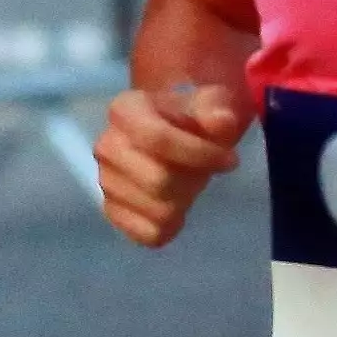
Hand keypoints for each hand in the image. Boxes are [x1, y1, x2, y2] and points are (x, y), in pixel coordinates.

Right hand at [97, 79, 245, 249]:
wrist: (169, 134)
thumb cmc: (189, 118)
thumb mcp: (209, 102)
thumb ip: (217, 108)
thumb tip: (221, 123)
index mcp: (124, 110)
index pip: (158, 138)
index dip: (199, 153)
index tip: (231, 160)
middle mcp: (107, 146)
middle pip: (158, 180)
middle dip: (192, 180)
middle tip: (204, 172)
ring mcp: (105, 182)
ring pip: (157, 211)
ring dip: (183, 202)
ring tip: (186, 184)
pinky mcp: (112, 212)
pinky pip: (148, 234)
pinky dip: (170, 227)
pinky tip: (176, 208)